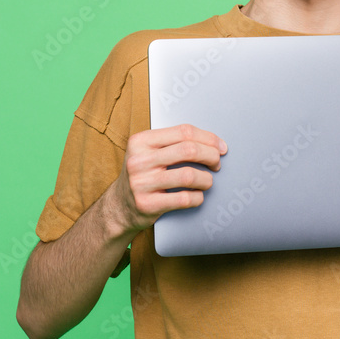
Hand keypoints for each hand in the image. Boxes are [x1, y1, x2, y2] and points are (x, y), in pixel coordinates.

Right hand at [108, 123, 226, 234]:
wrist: (119, 207)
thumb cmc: (143, 175)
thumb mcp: (149, 152)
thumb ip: (174, 143)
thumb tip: (214, 143)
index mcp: (141, 141)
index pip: (184, 131)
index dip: (208, 138)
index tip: (221, 147)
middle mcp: (139, 160)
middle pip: (189, 150)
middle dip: (211, 156)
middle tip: (217, 164)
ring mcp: (141, 183)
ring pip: (189, 175)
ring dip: (206, 179)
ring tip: (207, 182)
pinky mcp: (146, 204)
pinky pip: (184, 199)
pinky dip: (197, 198)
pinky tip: (197, 196)